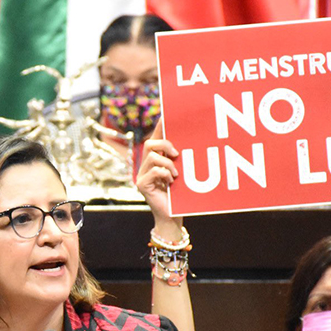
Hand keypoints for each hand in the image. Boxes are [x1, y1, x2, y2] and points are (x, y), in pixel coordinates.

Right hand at [135, 119, 183, 238]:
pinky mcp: (142, 185)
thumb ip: (180, 160)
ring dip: (167, 164)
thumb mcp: (182, 173)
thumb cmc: (180, 195)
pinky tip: (171, 182)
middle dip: (164, 144)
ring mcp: (142, 175)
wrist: (173, 216)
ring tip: (176, 174)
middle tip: (176, 153)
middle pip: (150, 144)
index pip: (157, 138)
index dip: (161, 126)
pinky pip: (153, 171)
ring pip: (152, 157)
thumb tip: (188, 143)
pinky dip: (164, 174)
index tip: (167, 114)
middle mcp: (146, 166)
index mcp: (156, 160)